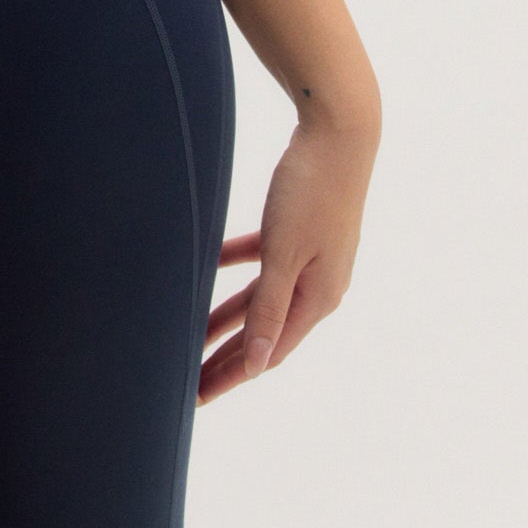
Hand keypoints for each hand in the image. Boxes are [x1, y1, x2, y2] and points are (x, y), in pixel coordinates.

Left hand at [198, 116, 377, 403]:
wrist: (339, 130)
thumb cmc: (311, 189)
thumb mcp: (284, 252)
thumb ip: (268, 308)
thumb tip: (257, 366)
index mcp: (318, 298)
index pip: (267, 352)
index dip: (232, 375)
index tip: (198, 396)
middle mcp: (319, 285)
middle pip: (263, 332)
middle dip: (225, 357)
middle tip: (188, 380)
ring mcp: (312, 258)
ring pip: (259, 298)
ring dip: (226, 317)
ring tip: (190, 335)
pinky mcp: (301, 231)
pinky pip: (262, 262)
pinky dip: (235, 268)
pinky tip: (209, 265)